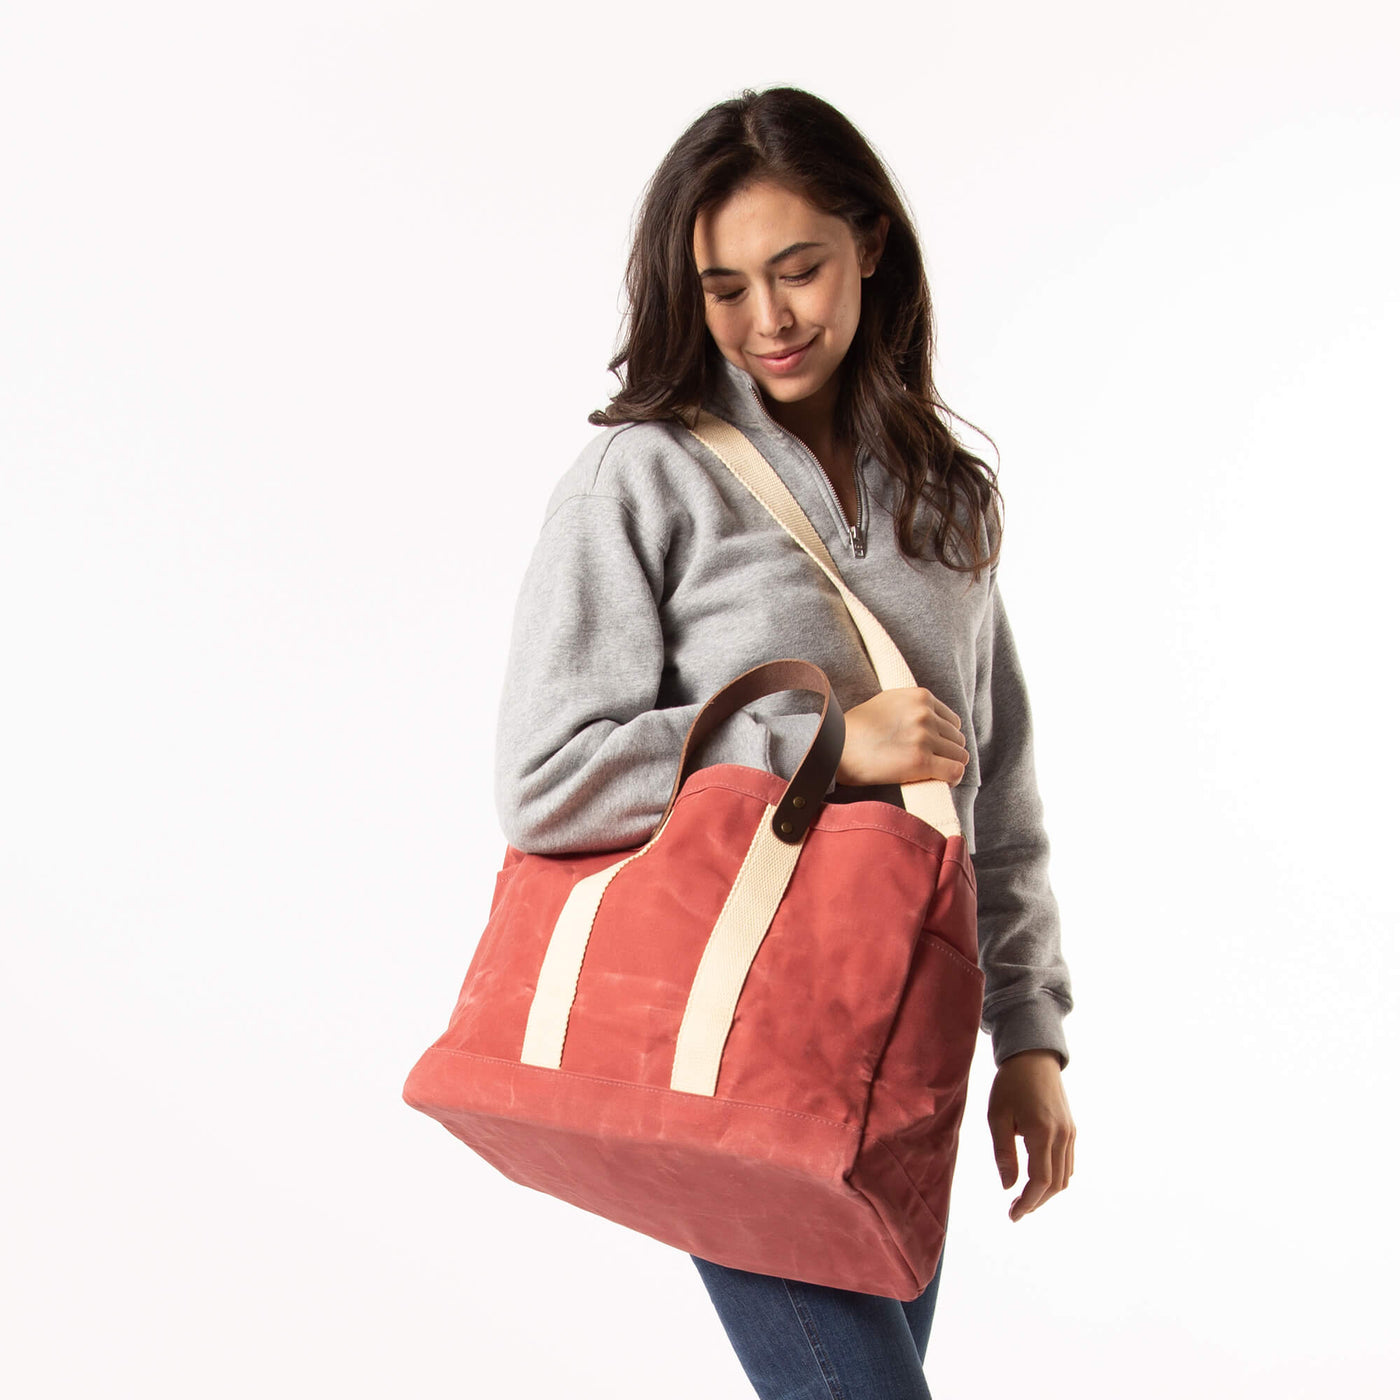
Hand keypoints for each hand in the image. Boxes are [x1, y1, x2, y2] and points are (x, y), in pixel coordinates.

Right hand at [834, 686, 968, 787]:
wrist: (835, 748)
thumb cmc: (856, 729)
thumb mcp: (887, 703)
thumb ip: (913, 707)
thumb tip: (933, 720)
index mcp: (920, 697)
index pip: (952, 721)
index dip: (944, 738)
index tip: (934, 750)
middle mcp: (924, 714)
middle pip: (957, 739)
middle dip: (947, 752)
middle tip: (930, 763)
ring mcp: (924, 737)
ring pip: (960, 756)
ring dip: (949, 766)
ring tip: (933, 774)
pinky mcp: (920, 761)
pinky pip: (956, 772)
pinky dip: (953, 779)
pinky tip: (941, 782)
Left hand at [987, 1049, 1075, 1221]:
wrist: (1034, 1058)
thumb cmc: (1010, 1084)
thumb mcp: (998, 1116)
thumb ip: (1003, 1153)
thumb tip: (1008, 1187)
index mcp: (1042, 1132)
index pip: (1040, 1180)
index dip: (1028, 1202)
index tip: (1013, 1215)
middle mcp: (1062, 1135)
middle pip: (1055, 1184)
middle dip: (1036, 1202)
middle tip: (1015, 1210)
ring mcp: (1070, 1133)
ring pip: (1065, 1177)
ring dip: (1046, 1193)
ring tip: (1024, 1199)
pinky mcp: (1072, 1129)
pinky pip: (1068, 1163)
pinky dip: (1055, 1178)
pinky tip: (1037, 1180)